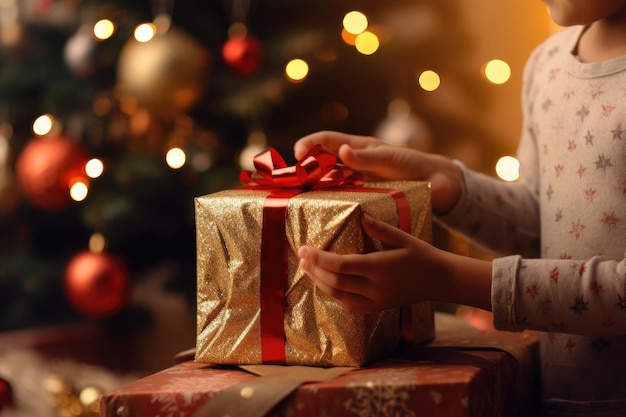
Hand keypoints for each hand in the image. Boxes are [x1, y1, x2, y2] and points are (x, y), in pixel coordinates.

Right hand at [294, 131, 463, 213]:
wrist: (438, 185)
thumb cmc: (416, 166)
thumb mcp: (391, 160)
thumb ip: (368, 157)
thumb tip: (342, 151)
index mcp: (359, 149)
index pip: (327, 141)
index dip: (309, 144)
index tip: (297, 154)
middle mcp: (353, 165)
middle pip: (321, 163)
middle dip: (302, 169)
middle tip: (287, 182)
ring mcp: (357, 182)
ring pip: (328, 183)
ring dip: (312, 189)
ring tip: (297, 201)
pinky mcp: (363, 198)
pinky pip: (340, 199)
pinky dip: (328, 205)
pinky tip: (321, 216)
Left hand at [298, 213, 492, 313]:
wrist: (439, 281)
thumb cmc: (421, 254)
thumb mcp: (402, 237)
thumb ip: (380, 229)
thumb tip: (360, 217)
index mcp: (381, 267)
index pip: (341, 266)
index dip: (319, 258)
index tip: (304, 248)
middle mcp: (376, 287)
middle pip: (335, 282)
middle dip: (314, 269)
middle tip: (301, 256)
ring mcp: (376, 301)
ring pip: (339, 295)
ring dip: (319, 282)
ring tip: (306, 268)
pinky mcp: (377, 308)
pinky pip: (349, 304)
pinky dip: (333, 294)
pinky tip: (324, 282)